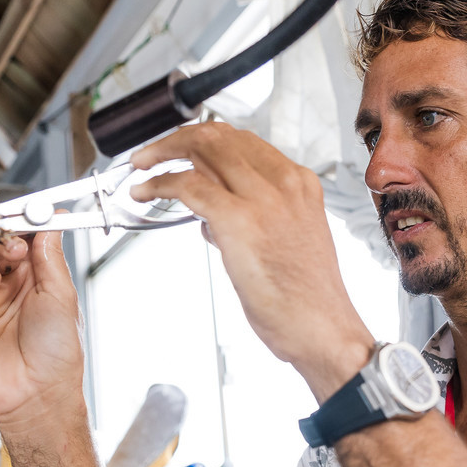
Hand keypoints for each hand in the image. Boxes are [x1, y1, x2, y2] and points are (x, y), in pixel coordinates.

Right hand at [0, 232, 85, 437]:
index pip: (27, 242)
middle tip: (5, 238)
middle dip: (0, 239)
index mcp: (41, 281)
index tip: (21, 212)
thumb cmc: (58, 355)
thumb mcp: (61, 298)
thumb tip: (52, 222)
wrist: (37, 397)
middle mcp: (14, 288)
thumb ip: (50, 258)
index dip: (23, 226)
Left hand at [131, 123, 372, 399]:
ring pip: (202, 149)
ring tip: (142, 168)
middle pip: (220, 136)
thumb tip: (214, 213)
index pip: (243, 141)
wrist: (324, 330)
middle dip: (176, 140)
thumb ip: (253, 219)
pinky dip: (159, 183)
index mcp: (299, 184)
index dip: (202, 141)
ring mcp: (262, 198)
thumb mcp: (287, 242)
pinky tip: (145, 192)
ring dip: (162, 154)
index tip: (181, 150)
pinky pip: (188, 185)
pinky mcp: (239, 219)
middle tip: (151, 156)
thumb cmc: (306, 300)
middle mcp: (283, 182)